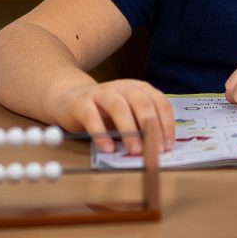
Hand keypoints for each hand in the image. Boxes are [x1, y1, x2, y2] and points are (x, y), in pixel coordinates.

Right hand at [53, 79, 173, 154]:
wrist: (69, 97)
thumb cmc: (104, 111)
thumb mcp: (127, 114)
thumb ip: (141, 125)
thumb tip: (158, 148)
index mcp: (138, 89)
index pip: (159, 102)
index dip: (166, 124)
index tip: (168, 146)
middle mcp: (122, 87)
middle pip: (142, 102)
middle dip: (151, 126)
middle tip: (154, 150)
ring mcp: (101, 93)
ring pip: (119, 106)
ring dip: (129, 129)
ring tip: (135, 150)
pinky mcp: (81, 102)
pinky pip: (92, 117)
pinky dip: (101, 134)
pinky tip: (107, 148)